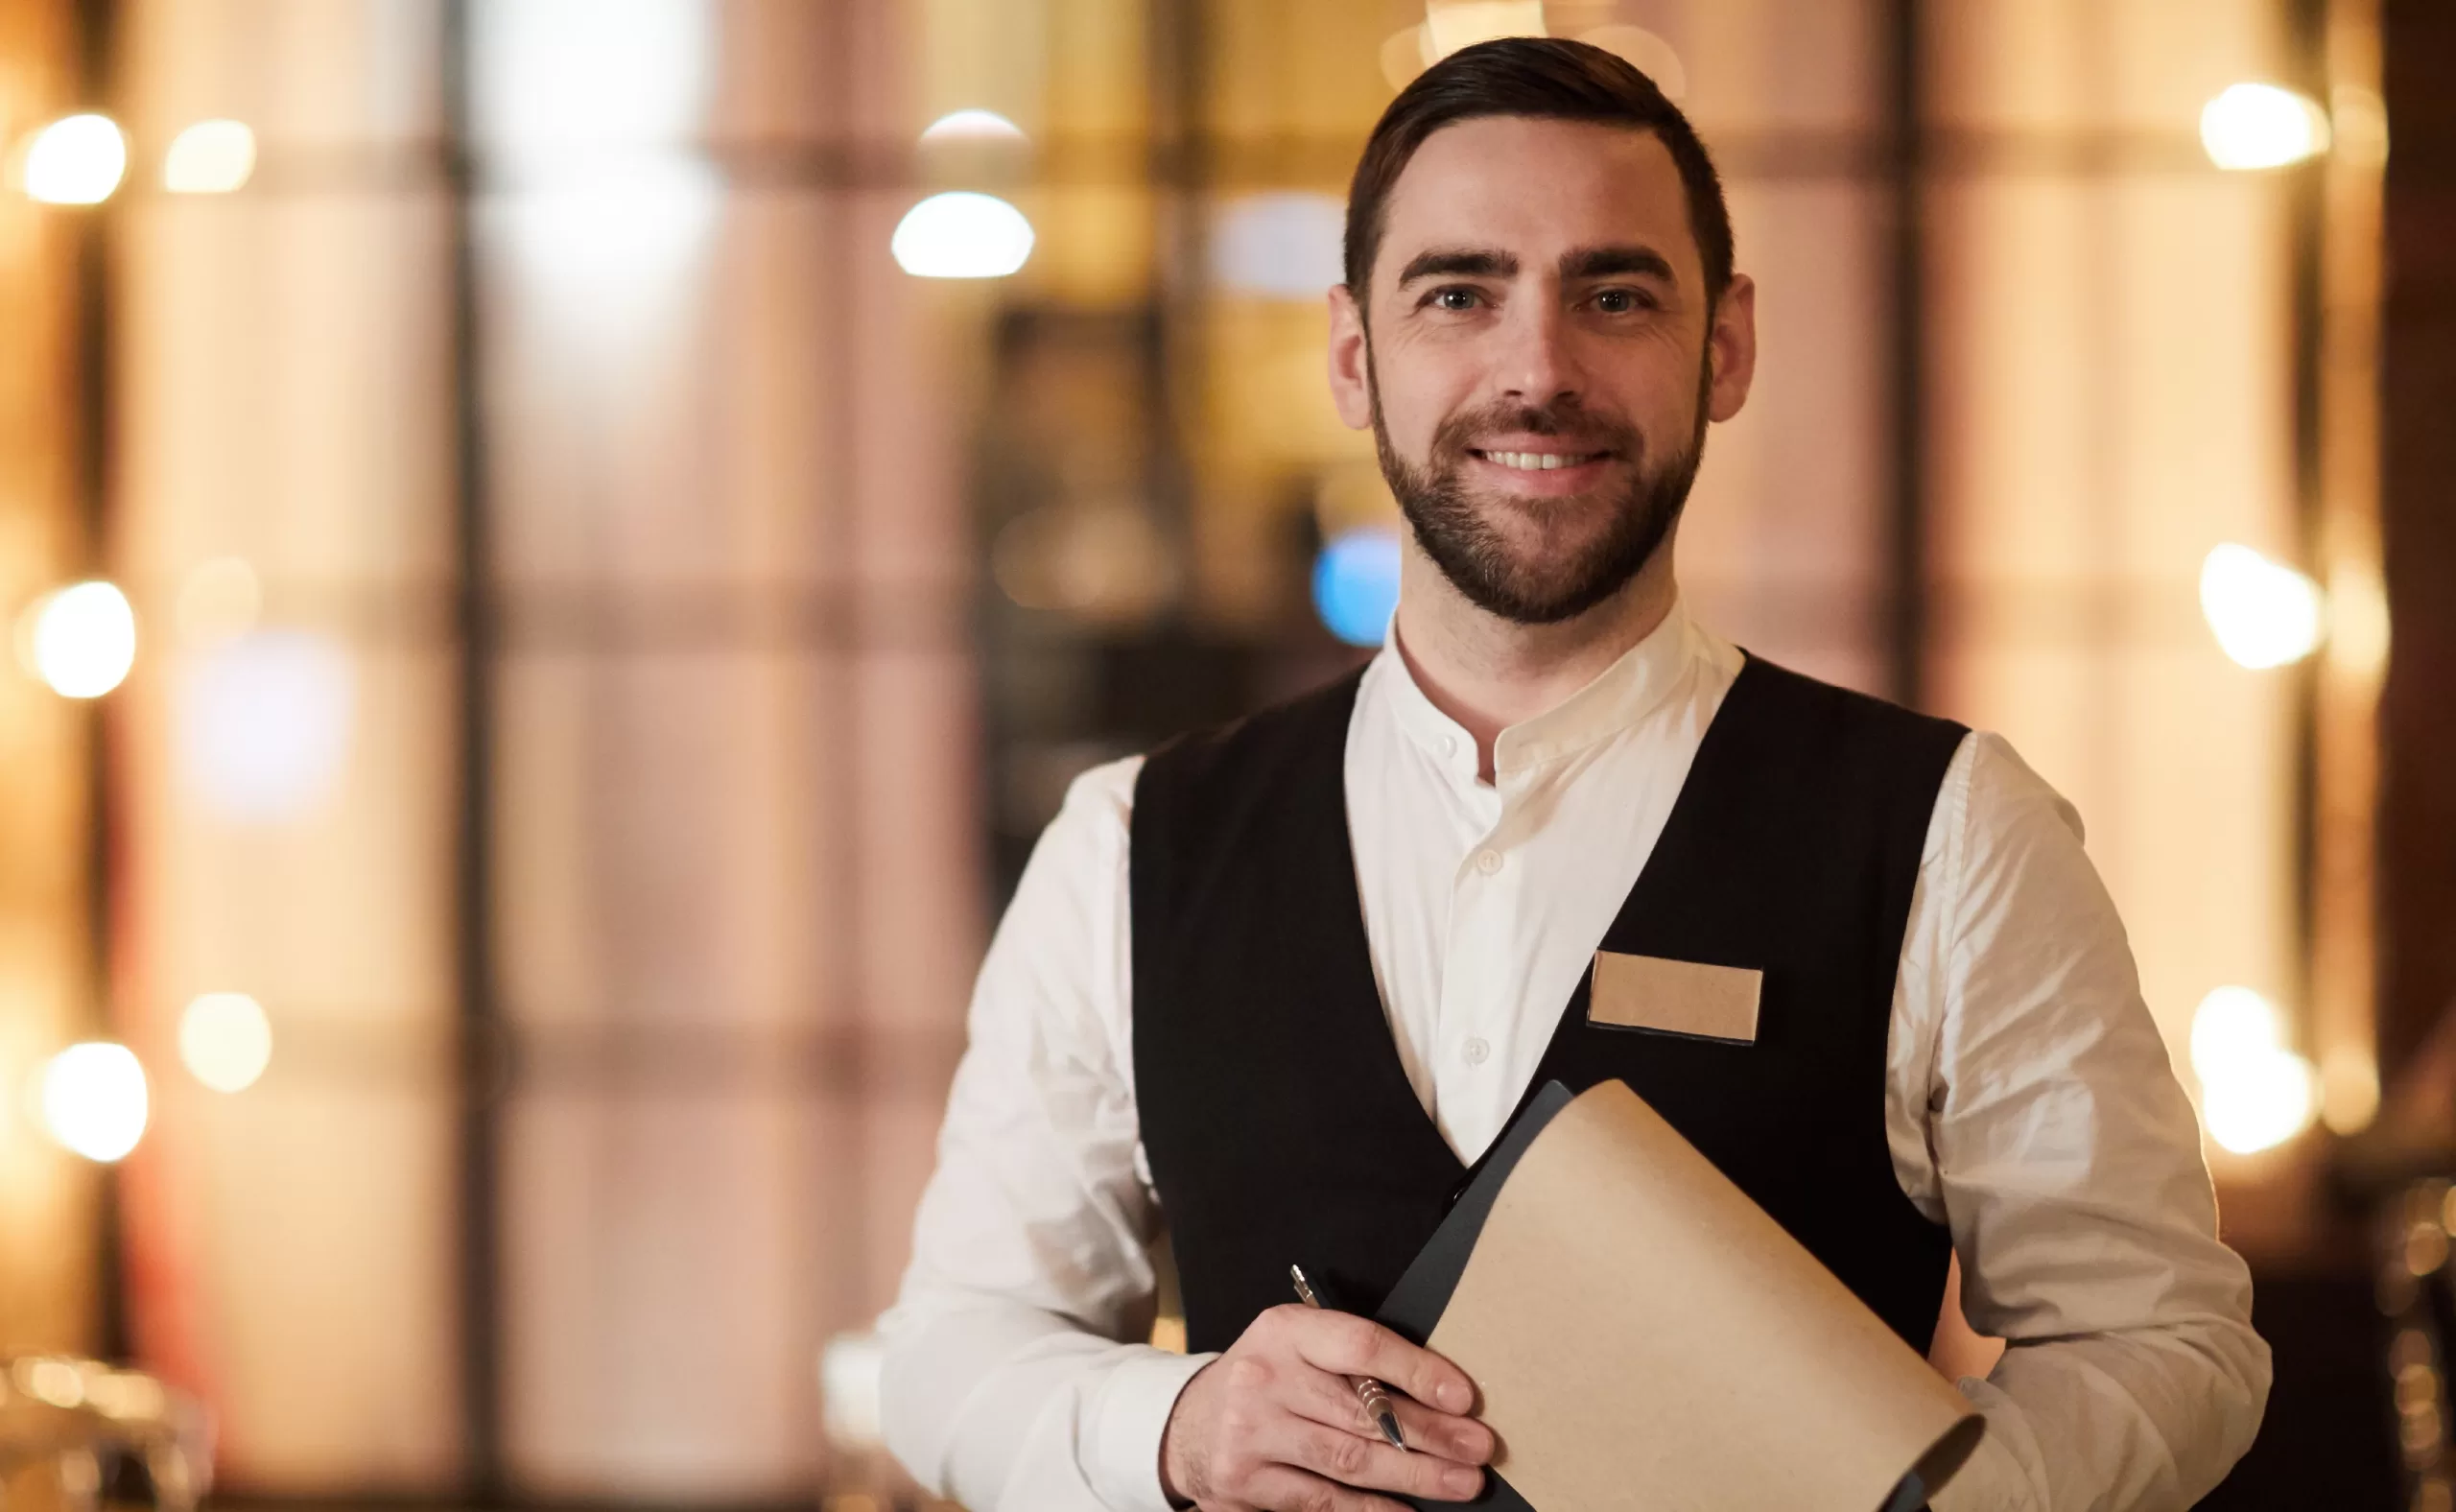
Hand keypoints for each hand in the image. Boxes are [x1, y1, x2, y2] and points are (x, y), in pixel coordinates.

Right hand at [1159, 1303, 1493, 1510]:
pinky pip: (1323, 1500)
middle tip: (1479, 1448)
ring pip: (1349, 1460)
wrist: (1187, 1423)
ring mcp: (1252, 1432)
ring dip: (1414, 1475)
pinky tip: (1407, 1511)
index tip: (1463, 1397)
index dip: (1417, 1371)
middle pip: (1364, 1411)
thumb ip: (1353, 1362)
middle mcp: (1265, 1377)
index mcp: (1284, 1330)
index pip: (1361, 1345)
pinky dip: (1371, 1509)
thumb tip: (1441, 1396)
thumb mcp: (1297, 1348)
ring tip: (1462, 1483)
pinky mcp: (1246, 1481)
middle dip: (1432, 1434)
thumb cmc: (1267, 1381)